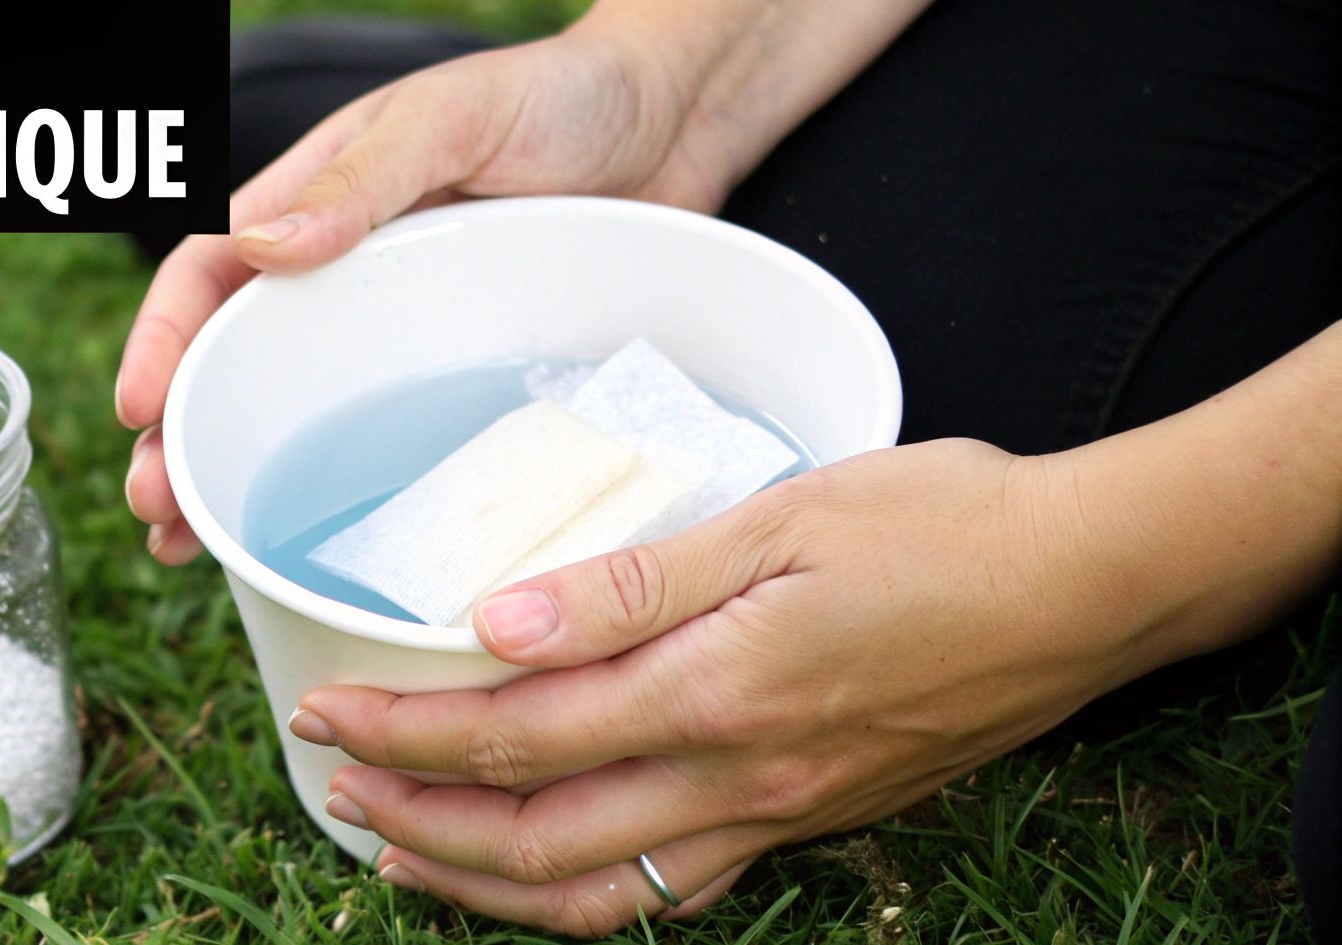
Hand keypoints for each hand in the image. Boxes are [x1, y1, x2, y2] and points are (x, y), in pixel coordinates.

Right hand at [115, 30, 743, 562]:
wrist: (677, 123)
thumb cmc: (562, 96)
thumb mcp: (455, 119)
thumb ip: (366, 176)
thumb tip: (260, 248)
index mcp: (318, 203)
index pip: (210, 273)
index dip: (163, 340)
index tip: (137, 409)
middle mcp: (345, 276)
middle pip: (234, 364)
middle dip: (179, 439)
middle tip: (160, 514)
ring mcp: (401, 332)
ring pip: (296, 414)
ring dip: (236, 480)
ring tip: (195, 553)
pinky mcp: (461, 373)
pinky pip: (392, 436)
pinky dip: (344, 491)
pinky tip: (321, 545)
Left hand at [285, 439, 1168, 935]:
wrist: (1085, 588)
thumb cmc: (942, 529)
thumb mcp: (782, 520)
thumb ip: (633, 584)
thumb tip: (499, 621)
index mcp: (718, 694)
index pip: (519, 738)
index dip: (407, 735)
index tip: (330, 713)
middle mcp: (740, 779)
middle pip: (536, 842)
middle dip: (417, 822)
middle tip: (335, 785)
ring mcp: (777, 815)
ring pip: (597, 895)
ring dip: (482, 884)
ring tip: (402, 852)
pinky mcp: (808, 819)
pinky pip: (673, 892)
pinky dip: (581, 894)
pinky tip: (543, 863)